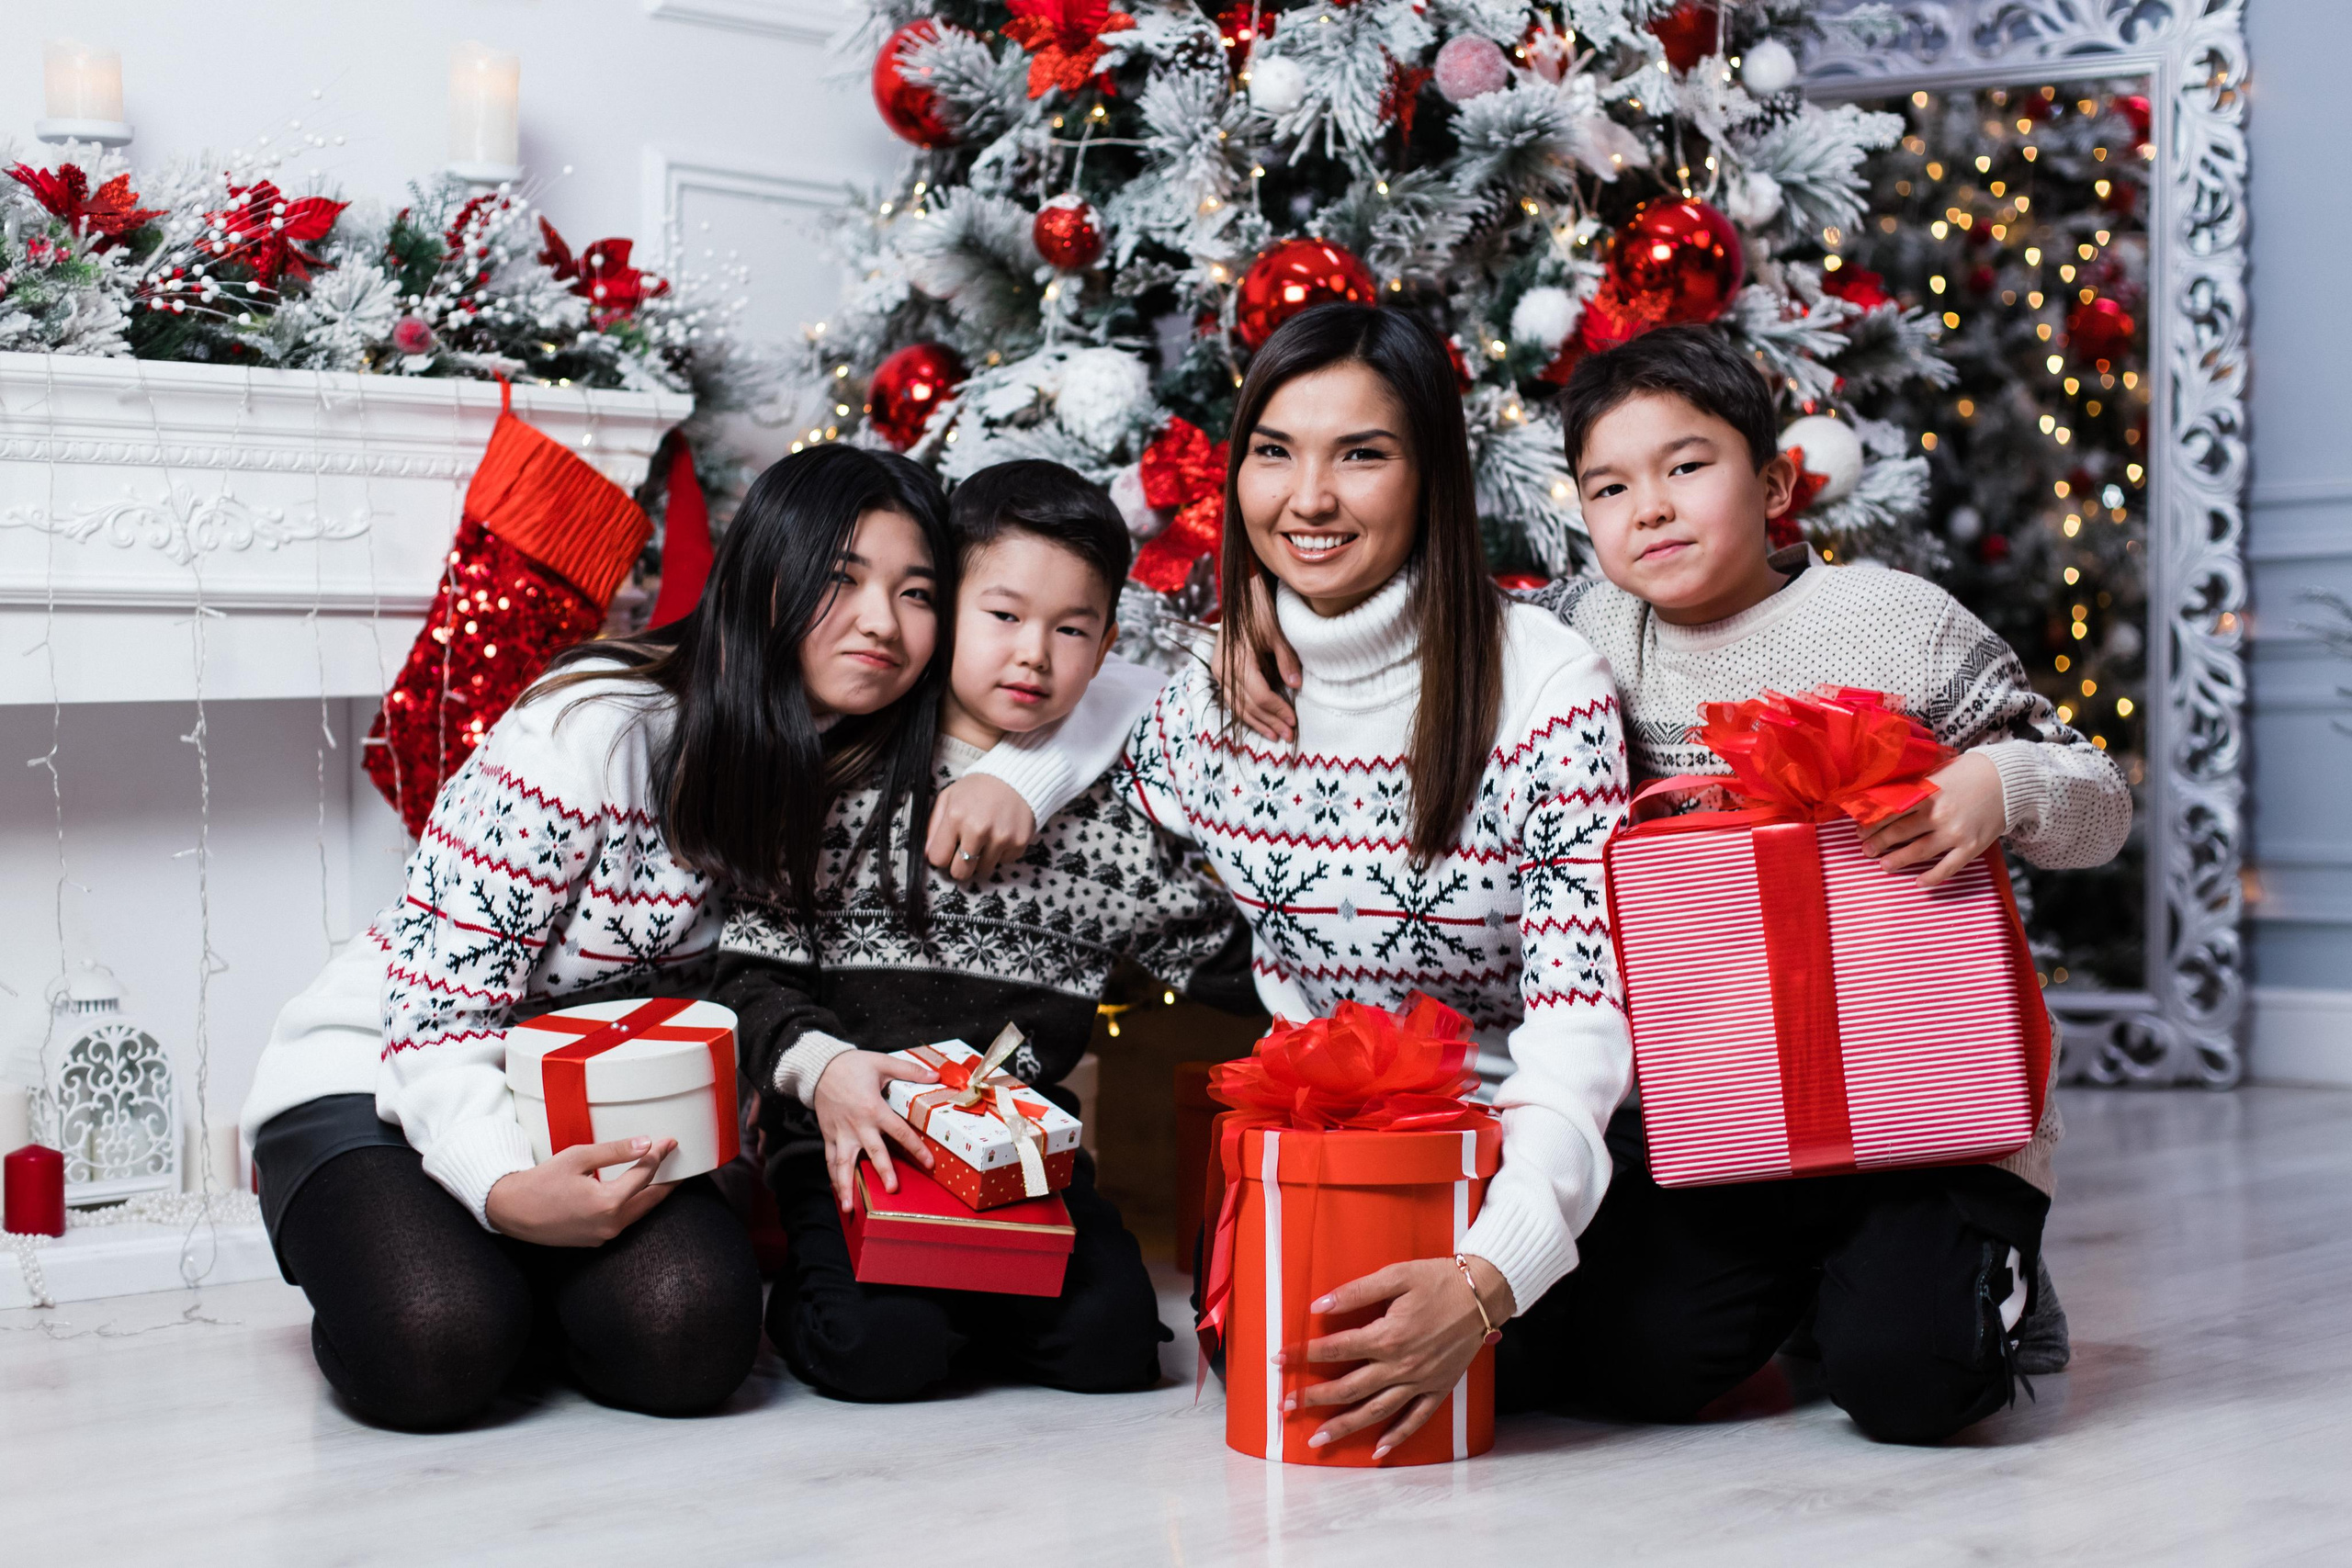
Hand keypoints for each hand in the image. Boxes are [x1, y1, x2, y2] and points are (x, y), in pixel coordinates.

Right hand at [484, 1136, 679, 1246]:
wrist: (512, 1210)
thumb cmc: (541, 1181)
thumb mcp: (579, 1157)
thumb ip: (616, 1151)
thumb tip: (647, 1144)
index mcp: (608, 1203)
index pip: (645, 1175)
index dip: (659, 1155)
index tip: (669, 1142)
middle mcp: (610, 1225)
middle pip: (651, 1200)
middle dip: (668, 1181)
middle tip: (682, 1165)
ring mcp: (603, 1237)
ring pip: (638, 1213)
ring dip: (653, 1196)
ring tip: (666, 1178)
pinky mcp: (595, 1241)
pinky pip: (623, 1222)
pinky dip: (634, 1207)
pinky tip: (637, 1195)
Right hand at [811, 1049, 937, 1211]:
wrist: (819, 1066)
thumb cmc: (852, 1065)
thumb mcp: (882, 1062)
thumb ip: (909, 1070)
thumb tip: (935, 1074)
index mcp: (874, 1108)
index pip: (899, 1132)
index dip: (916, 1148)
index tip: (929, 1163)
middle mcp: (858, 1125)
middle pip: (873, 1152)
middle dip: (883, 1172)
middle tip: (892, 1190)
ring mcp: (841, 1133)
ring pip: (844, 1163)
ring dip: (846, 1185)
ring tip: (848, 1207)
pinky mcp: (828, 1135)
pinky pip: (830, 1159)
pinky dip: (833, 1176)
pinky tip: (838, 1192)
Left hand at [926, 774, 1036, 883]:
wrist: (1015, 777)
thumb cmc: (977, 789)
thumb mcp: (948, 798)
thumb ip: (934, 826)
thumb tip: (928, 854)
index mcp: (956, 817)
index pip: (938, 859)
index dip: (941, 856)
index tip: (948, 849)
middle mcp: (978, 829)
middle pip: (960, 872)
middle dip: (960, 865)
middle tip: (965, 852)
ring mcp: (1001, 838)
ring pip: (982, 871)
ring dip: (982, 859)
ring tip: (985, 839)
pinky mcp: (1019, 843)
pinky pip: (1003, 862)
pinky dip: (1001, 853)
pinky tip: (1001, 835)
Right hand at [1219, 574, 1300, 743]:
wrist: (1240, 591)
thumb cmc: (1260, 608)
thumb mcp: (1277, 630)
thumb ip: (1286, 659)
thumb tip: (1296, 686)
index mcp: (1238, 658)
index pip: (1259, 695)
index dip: (1277, 711)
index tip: (1293, 721)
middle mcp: (1223, 668)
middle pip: (1247, 705)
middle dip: (1268, 722)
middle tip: (1288, 736)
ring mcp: (1218, 669)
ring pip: (1236, 705)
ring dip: (1256, 722)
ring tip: (1274, 735)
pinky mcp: (1219, 669)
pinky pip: (1231, 698)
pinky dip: (1245, 711)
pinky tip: (1257, 721)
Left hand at [1286, 1254, 1514, 1459]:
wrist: (1484, 1292)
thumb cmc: (1438, 1279)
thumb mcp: (1395, 1276)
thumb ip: (1355, 1292)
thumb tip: (1318, 1306)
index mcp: (1386, 1336)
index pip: (1334, 1349)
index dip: (1303, 1354)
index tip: (1278, 1359)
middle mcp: (1400, 1365)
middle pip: (1348, 1387)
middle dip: (1313, 1398)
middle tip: (1285, 1406)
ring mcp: (1420, 1381)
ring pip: (1376, 1410)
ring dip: (1344, 1426)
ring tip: (1318, 1439)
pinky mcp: (1439, 1388)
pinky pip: (1416, 1419)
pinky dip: (1397, 1437)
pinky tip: (1378, 1451)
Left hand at [1858, 751, 2006, 886]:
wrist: (2009, 780)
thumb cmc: (1969, 773)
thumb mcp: (1938, 773)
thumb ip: (1916, 786)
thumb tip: (1887, 797)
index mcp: (1927, 792)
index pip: (1892, 811)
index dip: (1873, 823)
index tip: (1860, 831)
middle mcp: (1939, 814)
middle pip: (1901, 832)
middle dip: (1880, 843)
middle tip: (1866, 851)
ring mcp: (1955, 833)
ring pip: (1920, 851)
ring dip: (1899, 861)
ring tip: (1884, 866)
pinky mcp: (1972, 846)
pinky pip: (1948, 867)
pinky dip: (1932, 877)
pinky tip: (1919, 882)